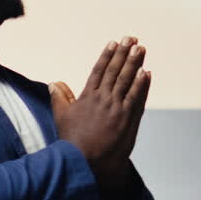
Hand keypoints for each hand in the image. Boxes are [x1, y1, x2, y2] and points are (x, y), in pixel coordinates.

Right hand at [52, 37, 150, 175]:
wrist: (85, 161)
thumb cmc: (71, 140)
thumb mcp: (61, 117)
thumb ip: (60, 97)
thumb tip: (54, 83)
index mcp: (87, 96)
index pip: (98, 71)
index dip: (106, 56)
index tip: (113, 43)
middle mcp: (102, 99)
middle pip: (115, 71)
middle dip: (123, 54)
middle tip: (131, 39)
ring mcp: (116, 108)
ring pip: (127, 80)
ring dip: (135, 63)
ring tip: (140, 49)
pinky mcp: (127, 118)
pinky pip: (136, 97)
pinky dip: (141, 84)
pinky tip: (146, 72)